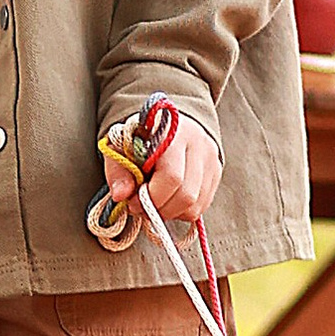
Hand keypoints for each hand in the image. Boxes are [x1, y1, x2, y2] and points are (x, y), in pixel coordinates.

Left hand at [102, 109, 222, 236]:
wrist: (166, 123)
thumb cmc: (139, 136)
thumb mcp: (119, 146)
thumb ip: (118, 170)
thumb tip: (121, 195)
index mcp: (172, 132)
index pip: (171, 176)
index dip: (151, 197)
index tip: (132, 203)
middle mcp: (198, 143)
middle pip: (186, 195)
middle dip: (160, 209)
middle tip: (141, 208)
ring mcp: (211, 158)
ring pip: (196, 204)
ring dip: (172, 212)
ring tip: (155, 202)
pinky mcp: (216, 171)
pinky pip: (202, 205)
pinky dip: (183, 210)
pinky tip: (168, 199)